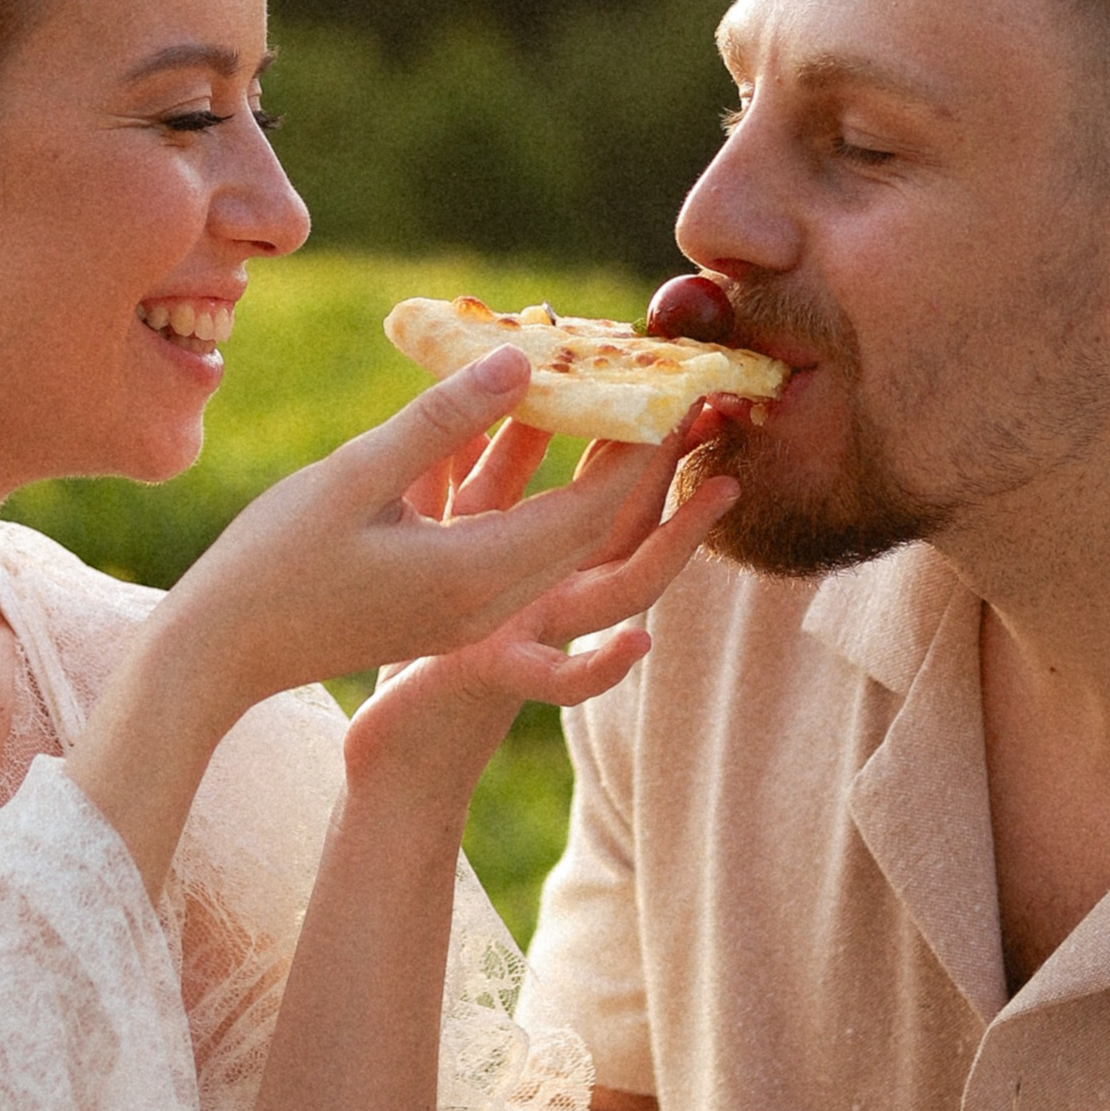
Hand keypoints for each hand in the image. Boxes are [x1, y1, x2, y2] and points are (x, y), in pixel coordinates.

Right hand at [163, 358, 709, 719]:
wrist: (217, 656)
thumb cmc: (271, 565)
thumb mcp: (355, 478)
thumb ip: (443, 418)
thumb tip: (523, 359)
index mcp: (475, 575)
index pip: (591, 509)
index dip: (642, 448)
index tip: (680, 386)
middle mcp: (488, 603)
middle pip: (592, 530)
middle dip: (640, 462)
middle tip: (681, 393)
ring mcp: (467, 613)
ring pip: (558, 539)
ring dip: (595, 476)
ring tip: (628, 411)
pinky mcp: (444, 608)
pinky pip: (517, 544)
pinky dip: (538, 491)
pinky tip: (528, 437)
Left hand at [346, 416, 737, 790]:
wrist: (387, 735)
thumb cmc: (398, 629)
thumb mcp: (424, 531)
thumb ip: (447, 467)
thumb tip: (477, 391)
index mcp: (526, 546)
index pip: (594, 483)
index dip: (632, 433)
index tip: (667, 375)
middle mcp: (548, 589)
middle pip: (622, 520)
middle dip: (669, 468)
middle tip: (718, 410)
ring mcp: (538, 634)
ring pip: (621, 586)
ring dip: (675, 542)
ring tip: (722, 493)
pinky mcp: (505, 678)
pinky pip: (561, 679)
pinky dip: (599, 670)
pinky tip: (636, 648)